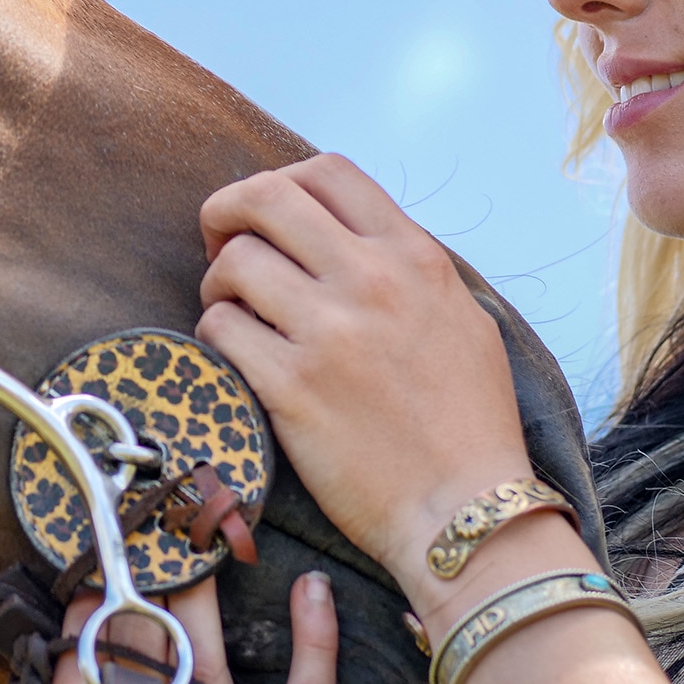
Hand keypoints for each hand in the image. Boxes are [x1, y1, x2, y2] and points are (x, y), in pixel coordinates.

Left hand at [196, 154, 536, 601]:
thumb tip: (345, 237)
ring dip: (217, 282)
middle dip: (225, 211)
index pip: (329, 170)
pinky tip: (236, 357)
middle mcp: (370, 280)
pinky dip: (215, 335)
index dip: (282, 182)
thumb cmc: (468, 422)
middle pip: (265, 196)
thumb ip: (404, 266)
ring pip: (234, 262)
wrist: (467, 512)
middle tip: (218, 243)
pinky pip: (220, 329)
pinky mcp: (291, 387)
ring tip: (232, 311)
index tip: (267, 216)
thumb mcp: (461, 316)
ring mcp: (328, 332)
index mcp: (413, 256)